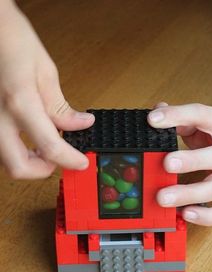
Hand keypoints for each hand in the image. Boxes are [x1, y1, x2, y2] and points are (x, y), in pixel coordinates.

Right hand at [0, 2, 93, 178]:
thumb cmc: (11, 38)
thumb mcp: (44, 70)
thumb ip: (60, 107)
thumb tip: (80, 125)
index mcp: (19, 101)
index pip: (50, 147)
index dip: (69, 161)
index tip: (80, 163)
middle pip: (17, 168)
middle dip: (41, 171)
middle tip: (57, 160)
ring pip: (5, 161)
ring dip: (28, 162)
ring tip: (45, 148)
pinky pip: (1, 147)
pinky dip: (17, 150)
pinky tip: (28, 138)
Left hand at [148, 102, 211, 225]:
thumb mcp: (203, 122)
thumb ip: (180, 118)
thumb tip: (157, 113)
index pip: (202, 115)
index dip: (177, 116)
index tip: (154, 120)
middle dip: (191, 161)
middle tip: (167, 163)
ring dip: (189, 193)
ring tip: (164, 197)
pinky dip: (206, 216)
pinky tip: (185, 213)